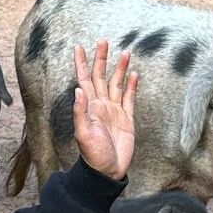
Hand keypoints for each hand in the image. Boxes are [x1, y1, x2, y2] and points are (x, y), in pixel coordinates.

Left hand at [72, 40, 137, 180]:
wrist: (107, 171)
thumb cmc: (93, 156)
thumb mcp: (83, 134)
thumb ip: (80, 112)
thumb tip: (78, 89)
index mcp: (89, 106)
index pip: (84, 79)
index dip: (82, 63)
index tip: (79, 47)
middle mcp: (101, 105)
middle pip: (101, 76)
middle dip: (102, 59)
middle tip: (104, 41)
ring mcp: (114, 111)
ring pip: (117, 84)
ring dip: (120, 68)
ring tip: (126, 52)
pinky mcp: (127, 119)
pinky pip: (129, 98)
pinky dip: (132, 86)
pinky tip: (134, 74)